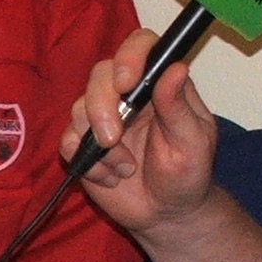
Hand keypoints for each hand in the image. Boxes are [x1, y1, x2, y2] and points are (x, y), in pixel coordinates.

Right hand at [58, 30, 221, 239]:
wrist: (166, 214)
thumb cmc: (187, 175)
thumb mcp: (193, 144)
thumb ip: (179, 108)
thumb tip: (175, 68)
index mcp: (159, 85)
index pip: (140, 47)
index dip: (129, 56)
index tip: (127, 82)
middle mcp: (128, 94)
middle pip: (100, 75)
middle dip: (102, 106)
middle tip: (114, 138)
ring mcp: (103, 117)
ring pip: (79, 108)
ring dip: (101, 146)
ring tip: (127, 169)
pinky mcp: (83, 144)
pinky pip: (68, 142)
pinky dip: (90, 164)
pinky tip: (113, 178)